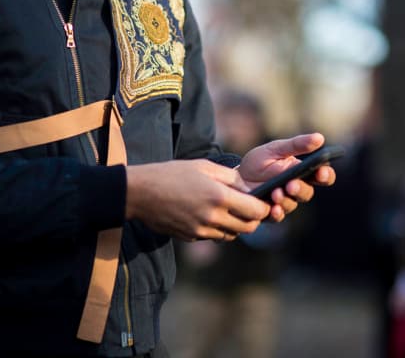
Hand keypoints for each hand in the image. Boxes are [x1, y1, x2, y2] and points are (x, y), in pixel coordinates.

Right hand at [125, 159, 270, 241]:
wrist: (141, 193)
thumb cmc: (172, 174)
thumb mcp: (203, 167)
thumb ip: (230, 178)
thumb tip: (249, 188)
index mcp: (219, 197)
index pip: (255, 211)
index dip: (263, 208)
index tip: (263, 202)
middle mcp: (213, 217)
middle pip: (248, 228)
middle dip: (252, 219)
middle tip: (248, 208)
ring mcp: (201, 231)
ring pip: (232, 235)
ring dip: (235, 226)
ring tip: (227, 210)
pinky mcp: (191, 238)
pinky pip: (214, 237)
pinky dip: (218, 229)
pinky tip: (208, 215)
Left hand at [237, 133, 335, 221]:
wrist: (235, 177)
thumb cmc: (259, 161)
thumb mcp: (276, 149)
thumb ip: (297, 145)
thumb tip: (320, 138)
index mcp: (302, 172)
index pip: (322, 176)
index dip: (325, 176)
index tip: (321, 172)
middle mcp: (296, 189)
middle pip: (307, 193)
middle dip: (300, 189)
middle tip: (291, 184)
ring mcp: (284, 202)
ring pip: (292, 204)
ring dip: (285, 199)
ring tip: (276, 192)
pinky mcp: (270, 212)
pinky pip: (278, 216)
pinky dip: (277, 213)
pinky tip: (273, 208)